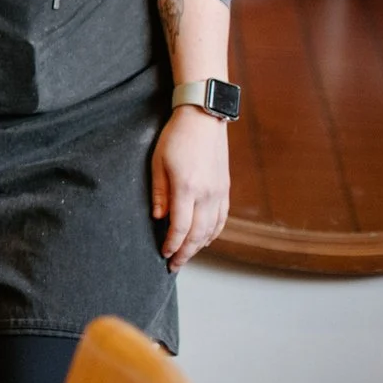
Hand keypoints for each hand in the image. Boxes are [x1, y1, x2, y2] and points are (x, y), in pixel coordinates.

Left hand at [152, 106, 230, 269]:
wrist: (203, 118)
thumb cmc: (176, 137)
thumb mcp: (157, 162)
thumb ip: (159, 193)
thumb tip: (158, 218)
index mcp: (187, 187)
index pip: (180, 227)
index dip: (172, 244)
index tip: (163, 253)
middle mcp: (207, 194)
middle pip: (198, 234)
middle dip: (186, 252)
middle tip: (174, 265)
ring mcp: (219, 192)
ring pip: (212, 229)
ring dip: (200, 246)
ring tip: (187, 256)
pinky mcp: (225, 188)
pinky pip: (222, 218)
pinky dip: (214, 233)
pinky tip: (206, 239)